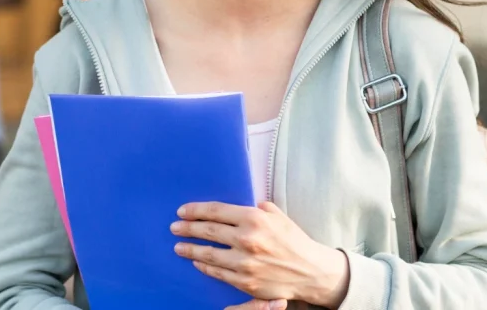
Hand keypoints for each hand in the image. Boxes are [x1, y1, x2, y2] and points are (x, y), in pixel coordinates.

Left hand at [171, 201, 349, 308]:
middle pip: (208, 231)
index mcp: (254, 219)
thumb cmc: (293, 240)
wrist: (311, 271)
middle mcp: (247, 239)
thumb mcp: (276, 215)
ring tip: (178, 247)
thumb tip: (236, 204)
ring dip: (190, 250)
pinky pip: (219, 273)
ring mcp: (245, 263)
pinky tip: (197, 263)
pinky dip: (205, 267)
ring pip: (209, 254)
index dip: (195, 210)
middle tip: (174, 227)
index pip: (216, 211)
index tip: (181, 211)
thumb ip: (254, 207)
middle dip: (187, 229)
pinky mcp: (246, 282)